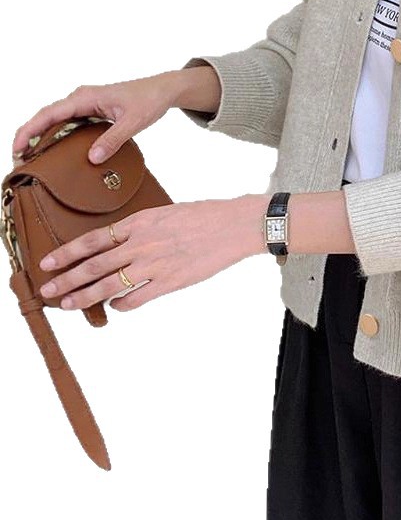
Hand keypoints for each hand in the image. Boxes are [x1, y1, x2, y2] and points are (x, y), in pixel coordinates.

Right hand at [11, 71, 186, 167]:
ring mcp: (85, 104)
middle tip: (19, 161)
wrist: (163, 90)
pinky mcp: (91, 111)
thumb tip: (92, 159)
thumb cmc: (149, 100)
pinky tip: (55, 152)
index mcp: (86, 97)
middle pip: (47, 118)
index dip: (29, 130)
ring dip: (42, 138)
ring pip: (56, 121)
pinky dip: (58, 136)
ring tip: (31, 160)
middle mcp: (81, 98)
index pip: (49, 114)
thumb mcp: (134, 122)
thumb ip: (113, 139)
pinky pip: (68, 123)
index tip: (17, 148)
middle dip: (29, 137)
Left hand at [36, 194, 267, 311]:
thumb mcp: (166, 212)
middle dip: (67, 279)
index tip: (49, 261)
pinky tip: (115, 307)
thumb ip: (141, 228)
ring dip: (85, 296)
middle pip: (94, 265)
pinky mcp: (170, 282)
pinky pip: (136, 298)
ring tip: (68, 304)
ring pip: (109, 285)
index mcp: (140, 222)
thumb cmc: (205, 215)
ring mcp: (155, 264)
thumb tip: (121, 242)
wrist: (235, 225)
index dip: (67, 252)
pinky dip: (121, 305)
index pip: (93, 239)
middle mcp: (142, 244)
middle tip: (48, 290)